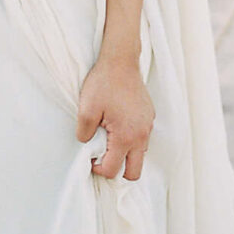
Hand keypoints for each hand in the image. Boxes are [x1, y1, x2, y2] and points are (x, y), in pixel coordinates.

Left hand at [77, 53, 153, 180]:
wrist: (121, 61)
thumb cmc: (103, 84)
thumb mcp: (86, 110)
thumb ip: (84, 135)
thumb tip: (88, 146)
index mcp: (126, 136)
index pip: (112, 170)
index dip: (97, 169)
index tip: (89, 157)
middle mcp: (141, 134)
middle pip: (134, 172)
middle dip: (117, 170)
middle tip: (103, 156)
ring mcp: (148, 125)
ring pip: (140, 155)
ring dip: (126, 155)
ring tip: (110, 139)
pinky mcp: (149, 116)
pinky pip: (142, 139)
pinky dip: (131, 141)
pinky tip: (119, 126)